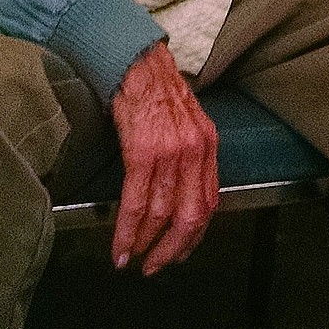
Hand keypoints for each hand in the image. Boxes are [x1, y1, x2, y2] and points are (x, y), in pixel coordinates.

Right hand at [110, 42, 219, 275]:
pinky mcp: (142, 151)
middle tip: (155, 267)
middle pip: (190, 217)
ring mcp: (170, 152)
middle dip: (172, 250)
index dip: (193, 235)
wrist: (134, 60)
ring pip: (161, 214)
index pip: (209, 203)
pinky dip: (127, 230)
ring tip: (131, 260)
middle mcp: (195, 151)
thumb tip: (179, 195)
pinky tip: (119, 247)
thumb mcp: (186, 122)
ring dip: (144, 244)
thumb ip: (189, 157)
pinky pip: (136, 202)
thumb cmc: (155, 90)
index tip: (178, 252)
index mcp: (208, 145)